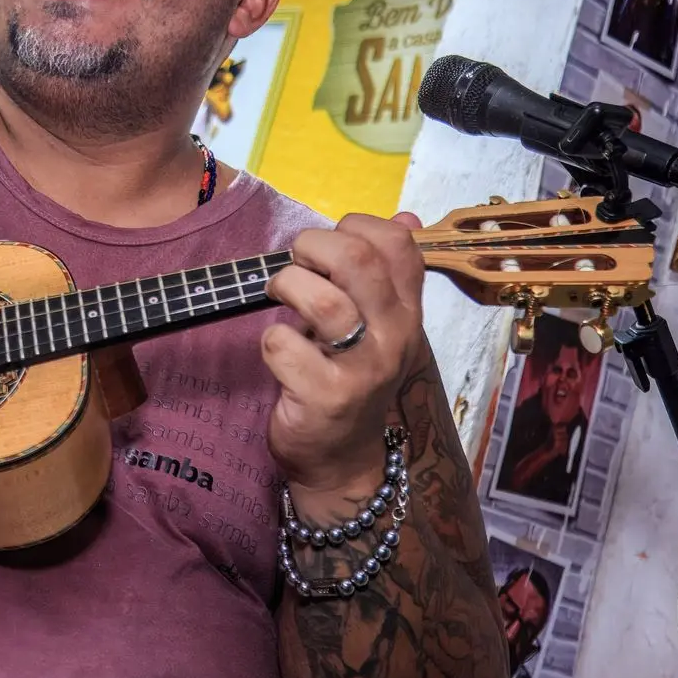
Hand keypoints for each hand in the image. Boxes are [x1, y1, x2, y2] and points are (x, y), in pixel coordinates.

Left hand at [261, 211, 426, 498]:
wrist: (341, 459)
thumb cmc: (348, 378)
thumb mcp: (376, 324)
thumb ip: (386, 272)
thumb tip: (406, 218)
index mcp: (406, 310)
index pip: (397, 243)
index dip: (353, 228)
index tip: (326, 248)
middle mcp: (394, 335)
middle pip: (358, 260)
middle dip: (312, 247)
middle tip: (295, 264)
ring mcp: (364, 368)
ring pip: (321, 299)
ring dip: (286, 286)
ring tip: (279, 297)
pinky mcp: (328, 396)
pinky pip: (285, 345)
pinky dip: (270, 341)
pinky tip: (279, 353)